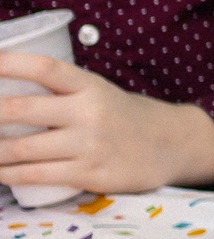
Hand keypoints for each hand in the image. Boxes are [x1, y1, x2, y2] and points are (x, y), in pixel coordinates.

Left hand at [0, 53, 213, 193]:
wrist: (172, 145)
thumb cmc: (122, 117)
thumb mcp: (97, 93)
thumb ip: (59, 93)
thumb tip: (4, 92)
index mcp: (90, 86)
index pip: (44, 68)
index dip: (9, 63)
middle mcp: (89, 112)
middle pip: (21, 110)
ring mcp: (90, 145)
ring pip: (22, 149)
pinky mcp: (91, 173)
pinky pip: (37, 175)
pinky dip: (8, 174)